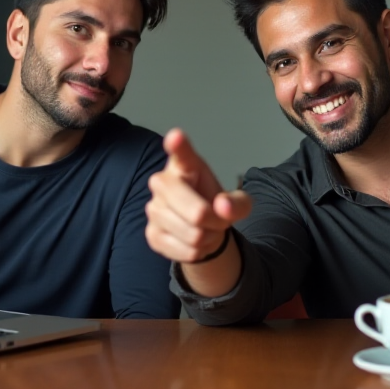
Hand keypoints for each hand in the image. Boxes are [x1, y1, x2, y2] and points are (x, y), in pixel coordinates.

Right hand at [145, 129, 250, 262]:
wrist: (200, 228)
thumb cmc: (214, 204)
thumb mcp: (236, 202)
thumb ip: (237, 203)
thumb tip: (223, 208)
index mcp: (185, 165)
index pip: (181, 153)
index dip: (178, 146)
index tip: (176, 137)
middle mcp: (162, 182)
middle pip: (197, 213)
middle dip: (215, 223)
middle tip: (217, 219)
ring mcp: (153, 208)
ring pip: (194, 236)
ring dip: (208, 238)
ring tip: (204, 229)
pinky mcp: (151, 234)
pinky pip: (186, 251)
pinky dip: (198, 252)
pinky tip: (192, 241)